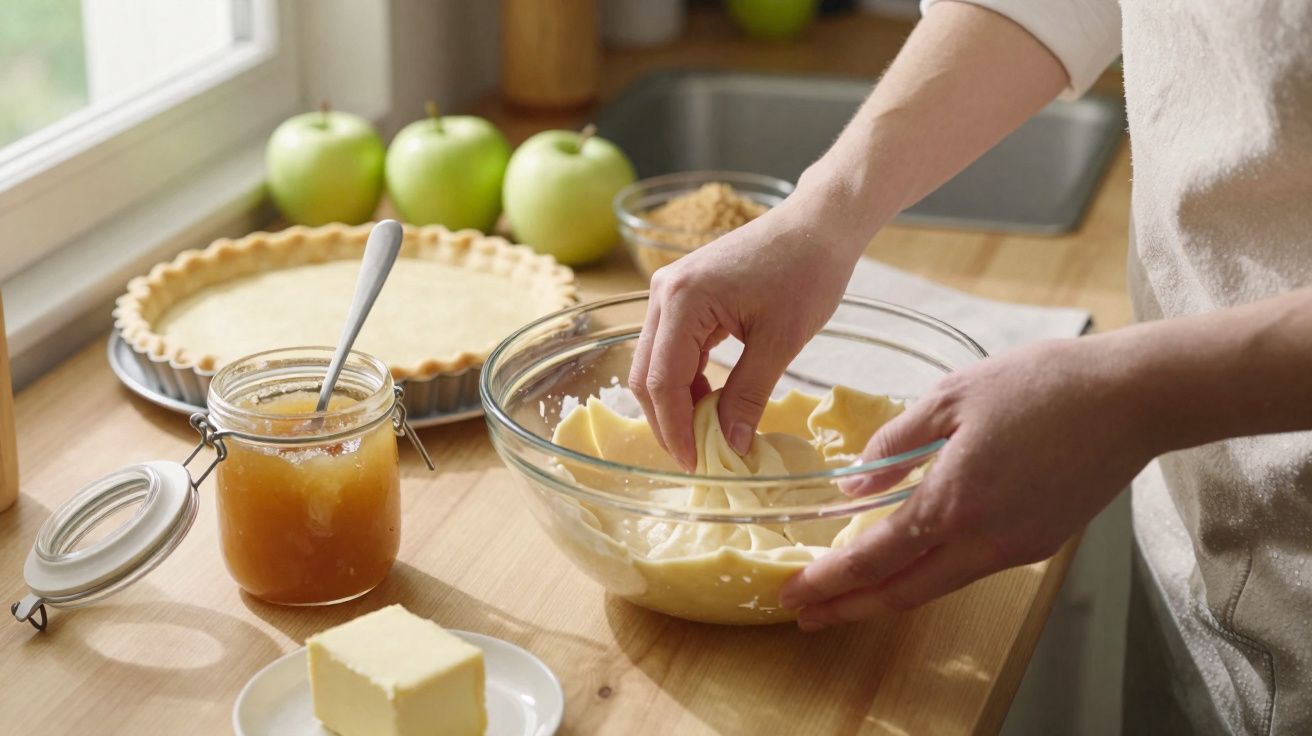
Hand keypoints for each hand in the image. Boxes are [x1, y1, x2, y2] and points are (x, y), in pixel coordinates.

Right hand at [628, 196, 866, 469]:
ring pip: (655, 362)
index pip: (662, 380)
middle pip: (646, 374)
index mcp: (683, 301)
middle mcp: (664, 293)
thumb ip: (749, 395)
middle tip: (695, 457)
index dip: (675, 428)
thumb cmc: (807, 272)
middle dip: (667, 420)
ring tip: (706, 435)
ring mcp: (670, 291)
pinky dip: (686, 379)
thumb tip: (730, 444)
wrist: (818, 223)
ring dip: (675, 401)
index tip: (694, 464)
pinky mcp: (684, 294)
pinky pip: (672, 347)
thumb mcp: (781, 341)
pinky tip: (711, 401)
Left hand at [779, 336, 1155, 629]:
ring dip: (887, 594)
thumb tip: (852, 484)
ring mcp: (1016, 548)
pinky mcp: (1040, 543)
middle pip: (902, 591)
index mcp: (953, 502)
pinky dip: (929, 573)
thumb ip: (895, 442)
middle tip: (805, 616)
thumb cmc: (1041, 384)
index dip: (830, 581)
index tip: (793, 593)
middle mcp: (984, 540)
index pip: (875, 557)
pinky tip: (910, 562)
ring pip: (937, 585)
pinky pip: (970, 567)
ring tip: (848, 595)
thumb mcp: (951, 397)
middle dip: (848, 607)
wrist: (1130, 398)